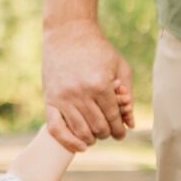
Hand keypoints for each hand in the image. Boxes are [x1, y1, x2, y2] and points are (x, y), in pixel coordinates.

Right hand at [42, 20, 133, 150]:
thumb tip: (131, 124)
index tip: (122, 133)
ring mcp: (63, 99)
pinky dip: (68, 142)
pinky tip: (80, 146)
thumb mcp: (119, 67)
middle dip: (107, 133)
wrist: (68, 34)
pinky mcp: (50, 101)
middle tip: (109, 132)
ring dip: (91, 139)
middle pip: (98, 128)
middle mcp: (81, 94)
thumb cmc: (98, 50)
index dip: (120, 129)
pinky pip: (56, 130)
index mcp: (100, 85)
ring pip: (80, 131)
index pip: (113, 118)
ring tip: (96, 136)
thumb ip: (127, 96)